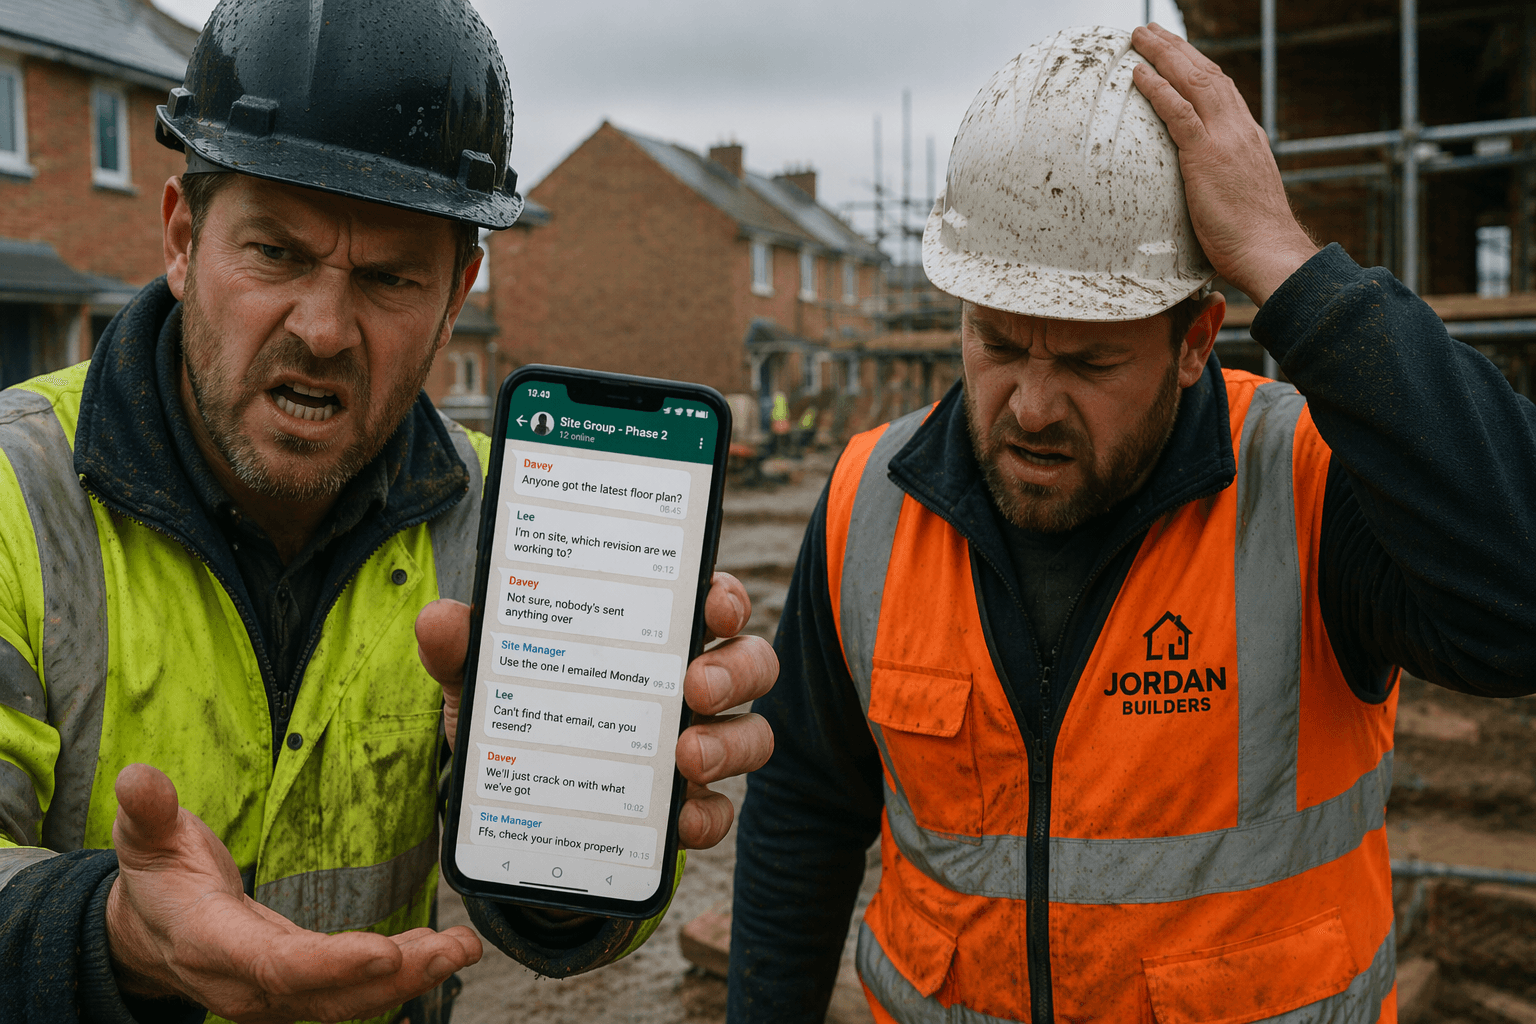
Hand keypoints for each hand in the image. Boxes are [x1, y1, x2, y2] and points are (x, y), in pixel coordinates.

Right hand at [106, 764, 481, 1021]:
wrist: (148, 933)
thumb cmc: (157, 880)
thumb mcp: (146, 839)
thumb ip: (148, 812)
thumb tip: (139, 779)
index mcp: (210, 945)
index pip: (277, 965)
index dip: (330, 963)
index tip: (384, 951)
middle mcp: (246, 984)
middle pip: (326, 993)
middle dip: (395, 976)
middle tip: (452, 949)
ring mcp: (273, 996)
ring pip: (347, 1000)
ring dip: (410, 978)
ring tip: (461, 949)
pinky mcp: (297, 992)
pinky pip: (351, 994)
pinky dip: (398, 978)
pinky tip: (439, 956)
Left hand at [417, 571, 777, 848]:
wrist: (513, 815)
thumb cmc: (519, 718)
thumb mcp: (482, 681)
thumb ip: (462, 649)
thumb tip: (440, 618)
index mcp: (651, 638)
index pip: (710, 601)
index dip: (725, 597)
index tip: (713, 604)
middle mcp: (689, 686)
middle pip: (750, 663)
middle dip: (735, 670)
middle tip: (695, 686)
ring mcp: (698, 747)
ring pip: (752, 735)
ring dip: (731, 744)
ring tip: (687, 757)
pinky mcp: (688, 808)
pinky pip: (722, 812)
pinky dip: (709, 817)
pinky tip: (681, 821)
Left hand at [1130, 23, 1318, 304]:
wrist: (1270, 252)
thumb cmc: (1253, 239)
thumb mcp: (1240, 198)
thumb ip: (1225, 181)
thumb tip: (1208, 188)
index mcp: (1248, 137)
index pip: (1222, 91)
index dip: (1198, 68)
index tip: (1178, 53)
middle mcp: (1239, 130)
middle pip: (1207, 75)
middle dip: (1178, 49)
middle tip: (1151, 32)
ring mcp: (1225, 140)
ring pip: (1193, 83)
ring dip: (1164, 56)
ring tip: (1140, 37)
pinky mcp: (1207, 157)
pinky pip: (1178, 114)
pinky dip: (1158, 90)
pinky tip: (1138, 74)